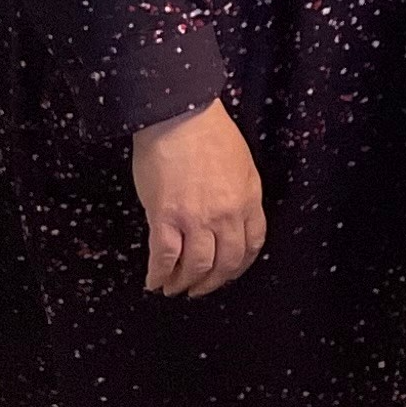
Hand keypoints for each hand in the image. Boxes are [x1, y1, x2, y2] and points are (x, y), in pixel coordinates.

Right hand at [131, 99, 266, 296]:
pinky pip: (164, 258)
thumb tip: (229, 219)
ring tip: (174, 288)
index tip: (228, 273)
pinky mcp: (165, 218)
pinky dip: (158, 274)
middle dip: (212, 282)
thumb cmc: (209, 134)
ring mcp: (196, 219)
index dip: (239, 266)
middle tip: (199, 288)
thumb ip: (239, 195)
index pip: (252, 245)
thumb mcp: (242, 165)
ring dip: (184, 283)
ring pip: (196, 266)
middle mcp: (226, 215)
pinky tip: (153, 281)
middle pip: (225, 263)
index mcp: (249, 200)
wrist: (179, 117)